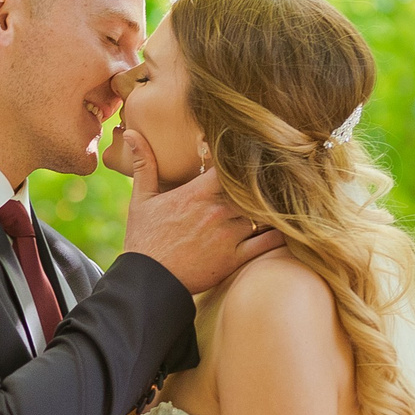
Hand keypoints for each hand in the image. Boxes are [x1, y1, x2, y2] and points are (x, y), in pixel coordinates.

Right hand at [117, 129, 282, 292]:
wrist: (148, 282)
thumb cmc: (144, 239)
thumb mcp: (141, 199)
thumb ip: (144, 164)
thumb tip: (131, 133)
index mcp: (197, 193)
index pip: (230, 166)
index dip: (240, 160)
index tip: (245, 157)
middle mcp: (217, 211)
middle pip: (251, 188)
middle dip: (257, 184)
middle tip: (270, 177)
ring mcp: (228, 235)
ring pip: (261, 213)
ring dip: (266, 208)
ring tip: (276, 202)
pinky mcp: (235, 258)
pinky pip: (268, 242)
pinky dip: (279, 233)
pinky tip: (283, 227)